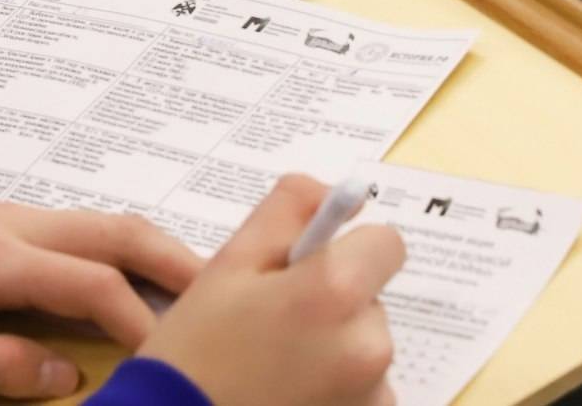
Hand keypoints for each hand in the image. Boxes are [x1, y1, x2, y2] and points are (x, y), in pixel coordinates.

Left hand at [0, 203, 202, 398]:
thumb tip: (62, 374)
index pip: (93, 282)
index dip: (140, 319)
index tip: (170, 355)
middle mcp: (15, 224)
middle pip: (117, 230)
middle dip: (177, 259)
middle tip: (226, 294)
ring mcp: (13, 216)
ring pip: (105, 223)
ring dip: (157, 250)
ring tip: (198, 289)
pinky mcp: (6, 222)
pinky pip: (83, 229)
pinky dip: (126, 248)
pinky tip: (139, 278)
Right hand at [138, 176, 403, 405]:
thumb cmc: (195, 351)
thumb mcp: (228, 264)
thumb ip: (287, 212)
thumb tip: (339, 195)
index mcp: (336, 292)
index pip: (386, 243)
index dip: (347, 248)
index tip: (306, 271)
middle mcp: (370, 345)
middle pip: (371, 298)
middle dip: (333, 302)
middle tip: (272, 326)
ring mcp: (373, 395)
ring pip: (365, 346)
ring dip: (334, 348)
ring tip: (275, 369)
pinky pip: (365, 390)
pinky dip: (337, 389)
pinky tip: (289, 396)